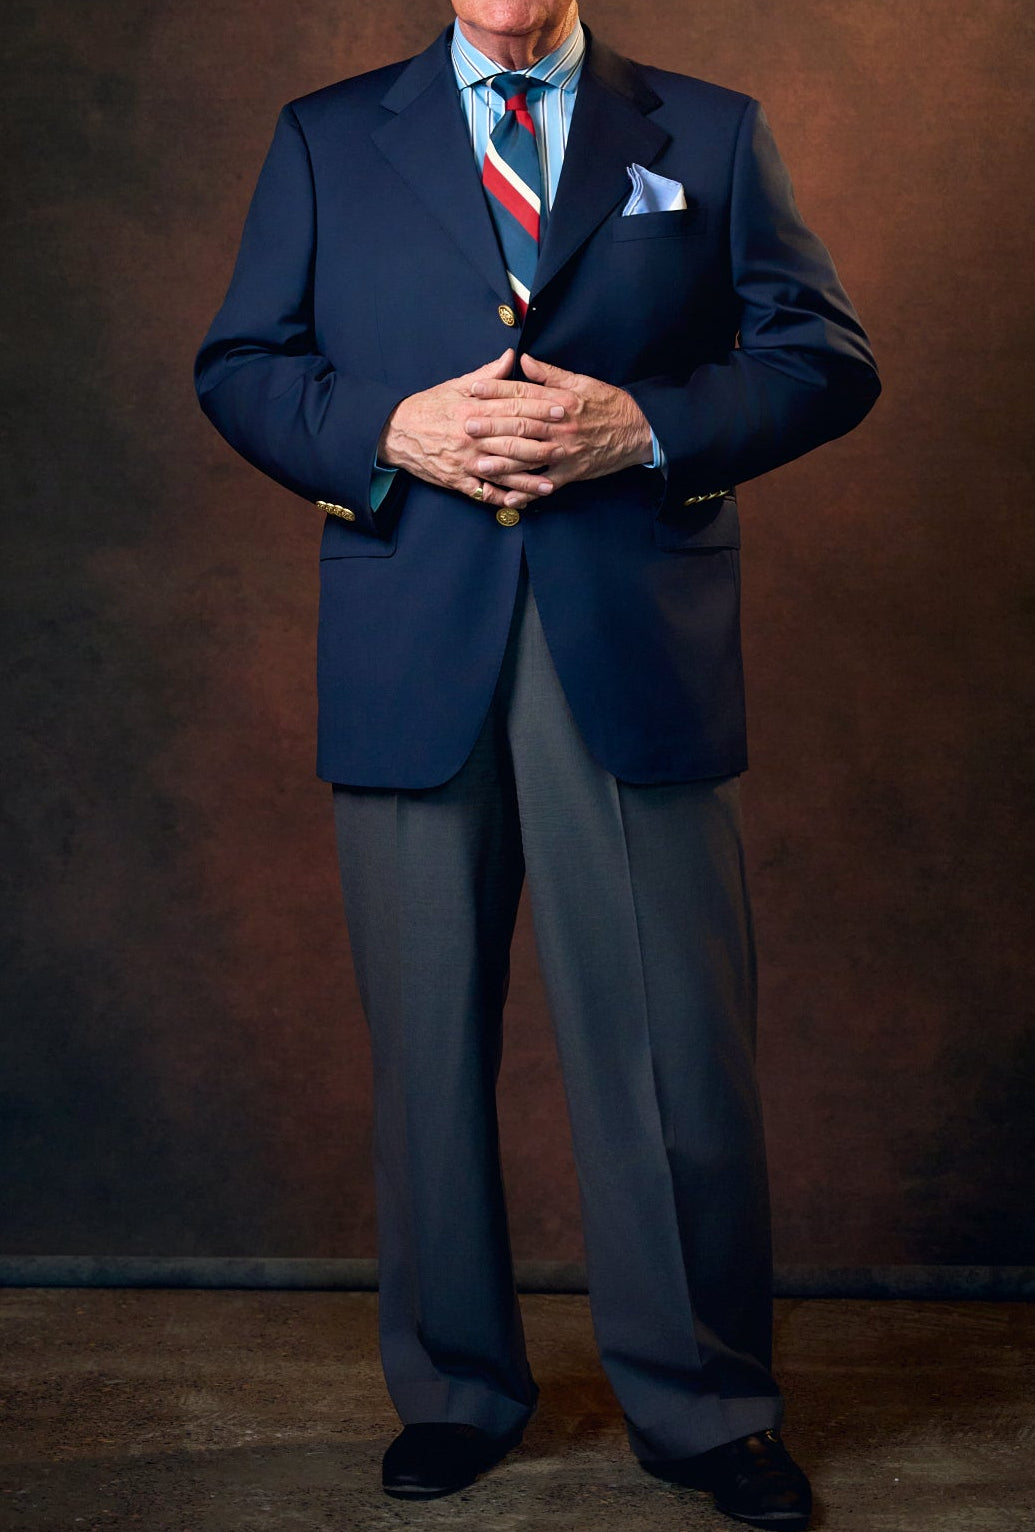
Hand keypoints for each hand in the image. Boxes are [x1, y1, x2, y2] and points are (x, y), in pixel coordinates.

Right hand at [377, 348, 566, 509]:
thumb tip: (511, 357)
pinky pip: (484, 493)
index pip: (513, 407)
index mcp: (473, 409)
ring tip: (552, 481)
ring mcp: (465, 461)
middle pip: (513, 439)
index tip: (562, 408)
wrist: (395, 432)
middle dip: (542, 442)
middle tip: (567, 443)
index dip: (540, 408)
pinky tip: (522, 503)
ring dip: (529, 478)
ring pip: (503, 470)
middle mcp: (471, 436)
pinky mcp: (458, 480)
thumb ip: (487, 375)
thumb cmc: (429, 407)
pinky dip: (504, 499)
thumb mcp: (456, 385)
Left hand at [465, 354, 654, 498]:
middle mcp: (562, 425)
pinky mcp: (573, 472)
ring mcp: (566, 451)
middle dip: (493, 425)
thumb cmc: (609, 404)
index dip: (498, 390)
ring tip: (480, 462)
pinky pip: (546, 484)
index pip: (524, 393)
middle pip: (522, 423)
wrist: (639, 430)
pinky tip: (509, 499)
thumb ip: (549, 374)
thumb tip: (522, 360)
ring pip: (531, 456)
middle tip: (468, 426)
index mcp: (562, 400)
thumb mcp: (581, 382)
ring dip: (504, 461)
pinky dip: (528, 493)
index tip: (474, 389)